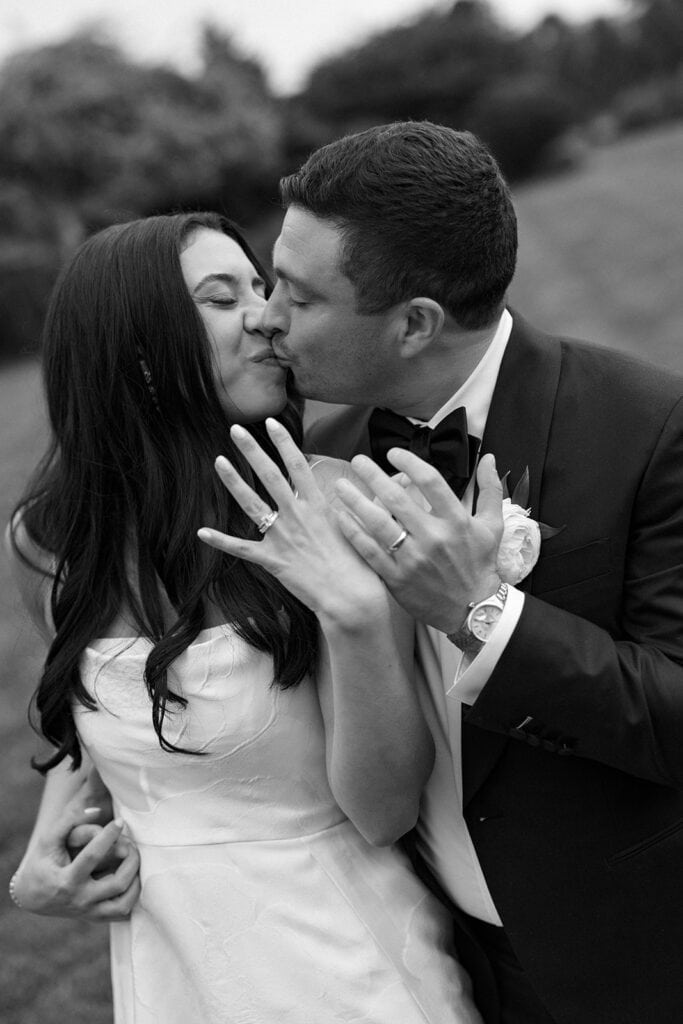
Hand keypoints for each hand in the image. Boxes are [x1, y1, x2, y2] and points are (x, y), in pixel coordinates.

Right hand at [12, 796, 139, 920]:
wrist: (32, 896)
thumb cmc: (42, 862)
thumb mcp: (50, 840)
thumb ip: (70, 820)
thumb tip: (97, 810)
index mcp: (66, 880)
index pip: (93, 856)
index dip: (109, 835)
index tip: (119, 821)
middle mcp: (79, 899)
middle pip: (116, 882)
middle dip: (130, 859)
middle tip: (130, 842)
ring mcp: (88, 912)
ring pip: (124, 903)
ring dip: (136, 879)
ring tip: (133, 859)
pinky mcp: (94, 918)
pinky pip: (121, 913)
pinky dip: (132, 896)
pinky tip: (132, 878)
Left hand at [197, 418, 386, 624]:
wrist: (350, 596)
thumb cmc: (361, 565)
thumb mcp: (362, 526)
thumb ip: (357, 503)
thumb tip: (371, 487)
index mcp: (319, 505)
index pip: (298, 464)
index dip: (284, 442)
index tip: (271, 423)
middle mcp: (298, 515)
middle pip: (270, 475)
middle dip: (252, 450)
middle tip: (236, 429)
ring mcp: (282, 536)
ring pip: (252, 503)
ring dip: (233, 481)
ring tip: (218, 460)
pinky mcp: (272, 560)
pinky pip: (241, 548)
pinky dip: (221, 541)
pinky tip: (202, 532)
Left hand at [333, 449, 503, 632]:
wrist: (474, 610)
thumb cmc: (480, 565)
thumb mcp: (493, 526)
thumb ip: (491, 489)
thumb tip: (488, 458)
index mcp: (456, 521)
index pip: (429, 481)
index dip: (409, 462)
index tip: (393, 453)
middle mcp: (433, 538)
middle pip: (396, 498)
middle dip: (372, 475)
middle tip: (358, 461)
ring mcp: (413, 559)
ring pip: (377, 523)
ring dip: (355, 501)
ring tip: (341, 486)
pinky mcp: (397, 578)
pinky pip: (370, 551)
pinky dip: (353, 532)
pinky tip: (341, 517)